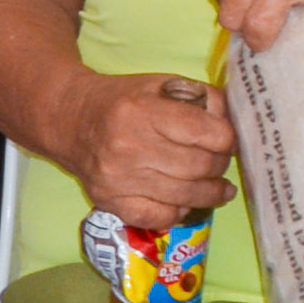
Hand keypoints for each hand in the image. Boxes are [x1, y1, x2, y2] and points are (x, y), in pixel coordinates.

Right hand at [61, 70, 238, 229]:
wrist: (70, 120)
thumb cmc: (123, 100)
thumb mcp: (161, 85)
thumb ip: (202, 98)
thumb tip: (233, 125)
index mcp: (142, 110)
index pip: (205, 132)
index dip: (227, 139)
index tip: (227, 140)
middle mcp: (127, 146)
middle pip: (199, 167)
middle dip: (220, 166)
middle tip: (221, 162)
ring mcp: (117, 178)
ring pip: (185, 196)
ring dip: (211, 193)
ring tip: (219, 189)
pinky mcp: (110, 201)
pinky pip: (159, 217)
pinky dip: (179, 212)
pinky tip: (184, 202)